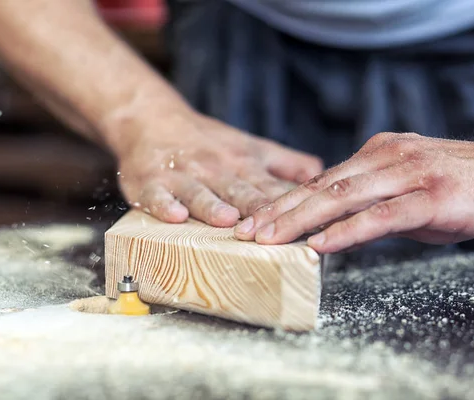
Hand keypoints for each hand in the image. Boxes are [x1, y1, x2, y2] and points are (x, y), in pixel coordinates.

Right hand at [115, 107, 322, 226]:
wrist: (152, 118)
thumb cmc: (208, 141)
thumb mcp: (251, 146)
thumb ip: (286, 163)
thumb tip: (322, 175)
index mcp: (244, 164)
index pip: (270, 188)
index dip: (290, 205)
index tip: (307, 221)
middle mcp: (216, 170)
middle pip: (239, 191)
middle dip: (256, 209)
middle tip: (272, 229)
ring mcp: (183, 177)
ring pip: (200, 193)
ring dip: (214, 206)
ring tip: (227, 220)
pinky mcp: (151, 182)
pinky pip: (157, 197)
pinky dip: (165, 206)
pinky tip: (175, 216)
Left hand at [234, 131, 473, 252]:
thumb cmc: (467, 187)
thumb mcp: (411, 191)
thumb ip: (375, 203)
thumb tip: (340, 228)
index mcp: (378, 154)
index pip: (321, 180)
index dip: (283, 201)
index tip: (253, 220)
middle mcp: (387, 157)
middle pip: (321, 187)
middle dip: (278, 211)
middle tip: (244, 231)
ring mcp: (409, 175)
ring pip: (342, 198)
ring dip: (300, 220)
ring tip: (268, 239)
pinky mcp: (432, 198)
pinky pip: (382, 216)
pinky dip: (348, 231)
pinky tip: (322, 246)